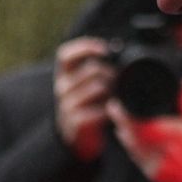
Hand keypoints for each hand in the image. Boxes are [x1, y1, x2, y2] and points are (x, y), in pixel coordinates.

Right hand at [54, 38, 113, 160]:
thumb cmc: (87, 102)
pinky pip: (99, 110)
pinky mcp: (75, 121)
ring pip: (98, 87)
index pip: (66, 55)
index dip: (85, 48)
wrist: (76, 134)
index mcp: (64, 74)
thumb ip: (96, 66)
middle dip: (111, 72)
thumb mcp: (85, 81)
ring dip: (112, 91)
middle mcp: (62, 87)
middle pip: (92, 69)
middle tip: (118, 79)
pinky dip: (109, 110)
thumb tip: (118, 48)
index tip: (104, 49)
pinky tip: (109, 112)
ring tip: (114, 96)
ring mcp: (67, 105)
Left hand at [107, 78, 181, 181]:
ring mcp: (157, 164)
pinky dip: (130, 147)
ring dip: (123, 134)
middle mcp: (163, 150)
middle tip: (114, 109)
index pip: (139, 124)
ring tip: (121, 123)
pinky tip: (129, 138)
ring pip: (130, 147)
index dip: (123, 115)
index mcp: (174, 134)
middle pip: (130, 134)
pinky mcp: (153, 174)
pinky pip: (135, 158)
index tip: (117, 104)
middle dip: (120, 121)